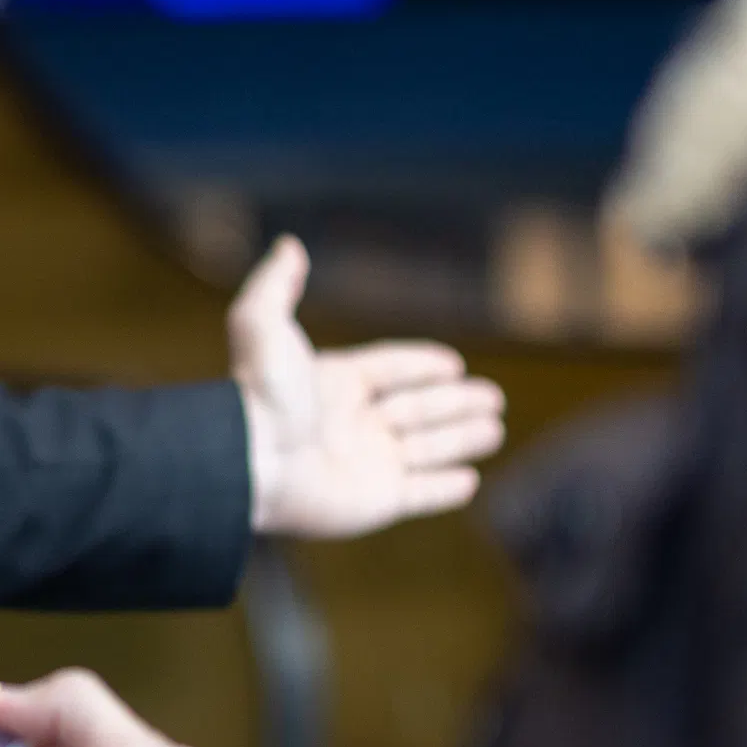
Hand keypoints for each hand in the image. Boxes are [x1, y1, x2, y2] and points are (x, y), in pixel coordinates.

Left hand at [230, 236, 505, 536]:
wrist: (251, 463)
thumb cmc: (260, 395)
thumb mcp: (262, 325)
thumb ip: (276, 285)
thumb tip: (289, 244)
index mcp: (334, 383)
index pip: (389, 369)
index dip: (420, 365)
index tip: (452, 363)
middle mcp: (352, 423)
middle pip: (417, 409)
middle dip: (455, 403)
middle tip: (494, 398)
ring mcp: (365, 464)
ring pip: (427, 449)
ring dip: (462, 439)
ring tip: (495, 430)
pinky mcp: (375, 502)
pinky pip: (421, 494)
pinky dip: (446, 489)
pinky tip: (469, 481)